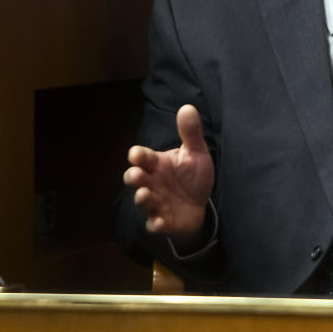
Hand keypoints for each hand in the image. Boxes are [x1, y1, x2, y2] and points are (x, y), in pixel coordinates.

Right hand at [123, 105, 214, 247]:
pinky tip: (159, 222)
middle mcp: (152, 182)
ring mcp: (155, 202)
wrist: (199, 204)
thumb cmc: (192, 176)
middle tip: (137, 175)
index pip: (143, 157)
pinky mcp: (162, 221)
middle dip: (133, 177)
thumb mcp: (195, 153)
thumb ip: (191, 133)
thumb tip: (188, 107)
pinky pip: (154, 224)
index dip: (138, 156)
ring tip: (145, 195)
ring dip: (142, 198)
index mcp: (157, 164)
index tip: (136, 154)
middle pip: (135, 179)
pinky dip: (155, 224)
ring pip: (142, 201)